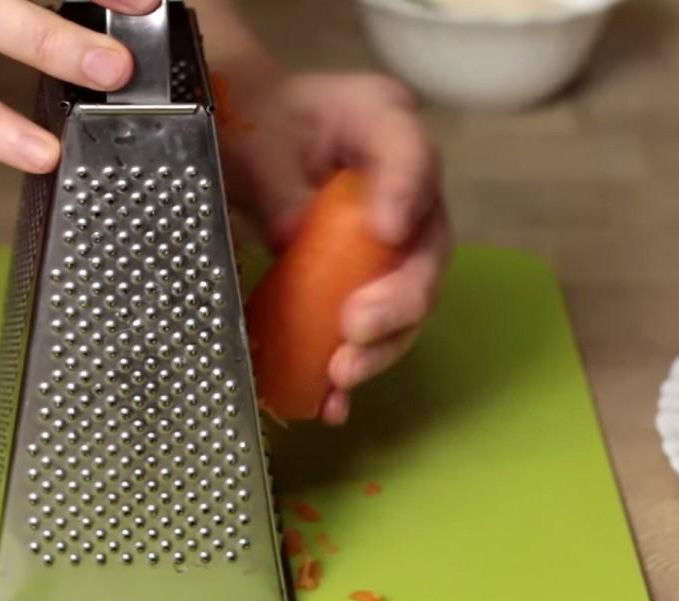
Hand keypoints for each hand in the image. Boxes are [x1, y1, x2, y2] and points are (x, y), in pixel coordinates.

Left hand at [224, 72, 452, 425]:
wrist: (250, 140)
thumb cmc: (254, 123)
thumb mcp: (254, 138)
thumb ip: (277, 181)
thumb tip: (292, 235)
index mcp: (382, 120)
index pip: (411, 152)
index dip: (406, 195)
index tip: (385, 231)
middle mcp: (406, 184)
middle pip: (428, 248)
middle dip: (398, 298)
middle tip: (357, 327)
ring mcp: (397, 238)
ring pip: (412, 298)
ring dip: (382, 344)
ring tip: (342, 374)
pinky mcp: (373, 280)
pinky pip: (379, 327)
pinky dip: (357, 365)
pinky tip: (331, 403)